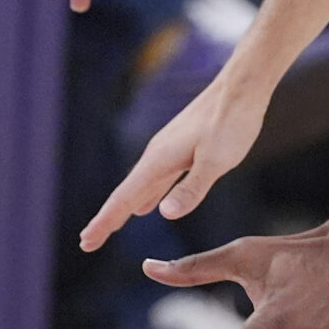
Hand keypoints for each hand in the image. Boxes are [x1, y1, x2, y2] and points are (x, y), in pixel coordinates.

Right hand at [80, 68, 267, 250]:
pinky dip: (146, 195)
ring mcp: (168, 150)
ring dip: (125, 208)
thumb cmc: (232, 121)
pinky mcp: (181, 148)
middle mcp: (157, 155)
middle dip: (107, 219)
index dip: (105, 221)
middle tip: (88, 242)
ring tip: (112, 226)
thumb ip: (191, 188)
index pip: (124, 198)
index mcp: (160, 160)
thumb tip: (163, 214)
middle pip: (126, 194)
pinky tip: (148, 205)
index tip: (86, 242)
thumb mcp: (216, 160)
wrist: (242, 86)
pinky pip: (156, 179)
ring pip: (140, 186)